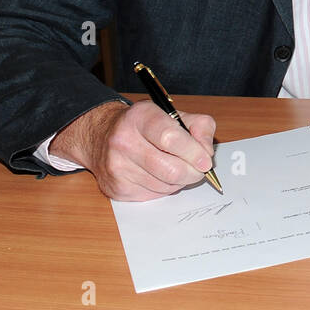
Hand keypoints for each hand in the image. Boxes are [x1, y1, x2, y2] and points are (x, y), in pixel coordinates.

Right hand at [49, 99, 216, 201]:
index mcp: (140, 116)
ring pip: (166, 185)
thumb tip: (207, 152)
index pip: (170, 138)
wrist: (102, 137)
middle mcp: (124, 140)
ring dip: (180, 181)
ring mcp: (117, 166)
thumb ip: (200, 126)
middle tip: (199, 169)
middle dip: (193, 173)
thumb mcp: (174, 114)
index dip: (193, 152)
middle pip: (171, 169)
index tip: (205, 160)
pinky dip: (165, 188)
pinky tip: (160, 175)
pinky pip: (154, 195)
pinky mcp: (116, 188)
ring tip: (177, 168)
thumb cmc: (145, 126)